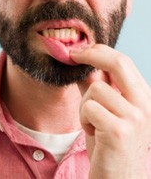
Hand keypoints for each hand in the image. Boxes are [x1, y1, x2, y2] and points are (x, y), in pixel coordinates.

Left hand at [70, 44, 150, 178]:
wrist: (117, 178)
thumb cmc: (108, 142)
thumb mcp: (104, 108)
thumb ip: (96, 85)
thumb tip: (80, 62)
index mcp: (143, 96)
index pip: (123, 62)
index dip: (99, 51)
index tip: (79, 50)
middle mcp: (145, 105)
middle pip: (118, 63)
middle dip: (91, 54)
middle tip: (73, 55)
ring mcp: (135, 118)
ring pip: (96, 89)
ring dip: (84, 104)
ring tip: (91, 122)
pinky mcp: (119, 131)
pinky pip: (89, 107)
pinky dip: (83, 119)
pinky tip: (93, 132)